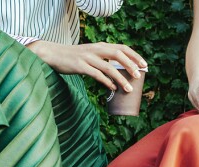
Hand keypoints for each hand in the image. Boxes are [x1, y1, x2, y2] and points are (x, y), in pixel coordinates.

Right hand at [28, 41, 146, 92]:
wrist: (53, 55)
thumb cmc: (74, 58)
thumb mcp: (90, 55)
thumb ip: (103, 60)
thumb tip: (117, 73)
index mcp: (100, 46)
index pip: (122, 48)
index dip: (134, 56)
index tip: (144, 65)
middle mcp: (96, 49)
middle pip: (118, 54)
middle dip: (131, 65)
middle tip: (139, 76)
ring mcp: (88, 57)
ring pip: (109, 67)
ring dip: (121, 78)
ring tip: (128, 88)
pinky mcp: (80, 66)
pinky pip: (97, 74)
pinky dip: (106, 82)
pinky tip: (112, 88)